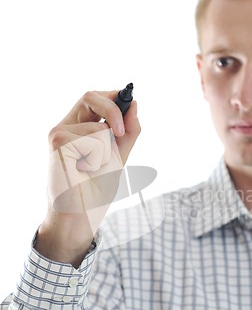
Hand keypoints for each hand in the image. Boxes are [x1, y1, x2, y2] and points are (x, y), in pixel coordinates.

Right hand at [35, 89, 140, 265]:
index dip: (113, 97)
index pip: (94, 98)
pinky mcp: (58, 142)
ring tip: (93, 169)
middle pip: (90, 96)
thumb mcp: (118, 155)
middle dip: (113, 110)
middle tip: (122, 132)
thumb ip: (128, 131)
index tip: (131, 104)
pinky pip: (94, 141)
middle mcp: (65, 126)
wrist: (82, 213)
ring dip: (107, 152)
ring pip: (100, 128)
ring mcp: (59, 133)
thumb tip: (135, 105)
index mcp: (78, 126)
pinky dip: (98, 159)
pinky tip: (84, 171)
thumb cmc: (96, 187)